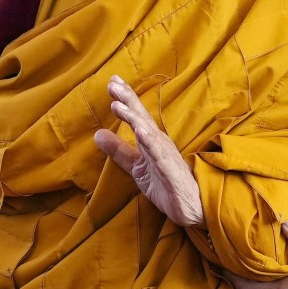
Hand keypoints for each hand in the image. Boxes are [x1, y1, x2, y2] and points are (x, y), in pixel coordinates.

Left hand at [93, 75, 203, 226]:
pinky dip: (149, 140)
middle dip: (128, 98)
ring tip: (118, 104)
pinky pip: (158, 153)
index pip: (136, 115)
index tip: (112, 81)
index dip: (125, 98)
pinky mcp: (169, 168)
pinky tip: (139, 130)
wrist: (190, 207)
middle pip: (142, 116)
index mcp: (151, 139)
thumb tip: (97, 134)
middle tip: (113, 82)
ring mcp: (165, 153)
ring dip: (133, 117)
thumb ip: (118, 150)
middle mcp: (159, 141)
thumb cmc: (166, 183)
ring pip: (148, 131)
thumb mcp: (136, 166)